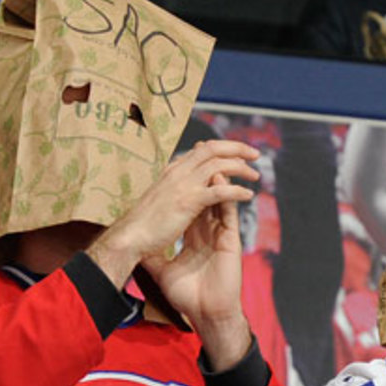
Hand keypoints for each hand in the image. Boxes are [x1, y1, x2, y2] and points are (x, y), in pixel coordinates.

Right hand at [90, 139, 259, 283]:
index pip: (201, 150)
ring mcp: (183, 185)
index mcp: (172, 171)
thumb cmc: (142, 225)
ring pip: (219, 165)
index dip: (221, 148)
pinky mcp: (188, 201)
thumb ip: (173, 191)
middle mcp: (178, 172)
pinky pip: (219, 191)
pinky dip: (237, 191)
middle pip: (212, 149)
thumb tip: (184, 191)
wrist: (129, 237)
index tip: (236, 153)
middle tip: (255, 154)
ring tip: (256, 175)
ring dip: (241, 167)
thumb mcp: (160, 200)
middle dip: (236, 148)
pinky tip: (249, 195)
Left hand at [99, 140, 259, 368]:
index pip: (191, 203)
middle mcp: (208, 231)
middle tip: (199, 152)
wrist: (207, 313)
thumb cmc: (189, 296)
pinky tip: (219, 178)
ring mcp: (220, 234)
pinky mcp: (230, 240)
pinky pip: (229, 211)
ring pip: (221, 198)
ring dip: (219, 176)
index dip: (185, 185)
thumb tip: (134, 251)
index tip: (175, 168)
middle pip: (207, 194)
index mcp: (194, 236)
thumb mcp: (163, 273)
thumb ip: (153, 259)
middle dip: (205, 173)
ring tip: (213, 156)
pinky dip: (226, 194)